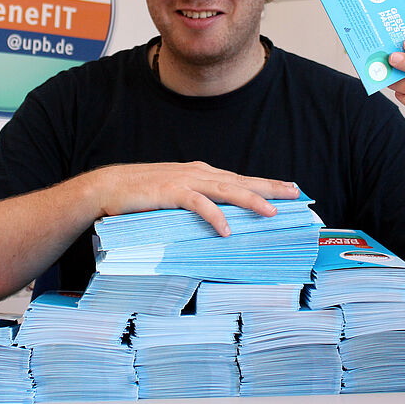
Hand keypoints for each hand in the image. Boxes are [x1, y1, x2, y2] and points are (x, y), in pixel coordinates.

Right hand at [84, 161, 300, 236]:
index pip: (240, 179)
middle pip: (241, 180)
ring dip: (249, 200)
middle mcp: (198, 173)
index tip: (291, 189)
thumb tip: (223, 219)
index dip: (266, 184)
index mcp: (202, 174)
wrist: (108, 187)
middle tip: (295, 194)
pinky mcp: (171, 192)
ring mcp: (185, 181)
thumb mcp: (177, 195)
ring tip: (270, 213)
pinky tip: (226, 229)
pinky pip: (198, 205)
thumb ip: (199, 202)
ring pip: (225, 190)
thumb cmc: (143, 194)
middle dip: (270, 187)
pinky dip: (214, 216)